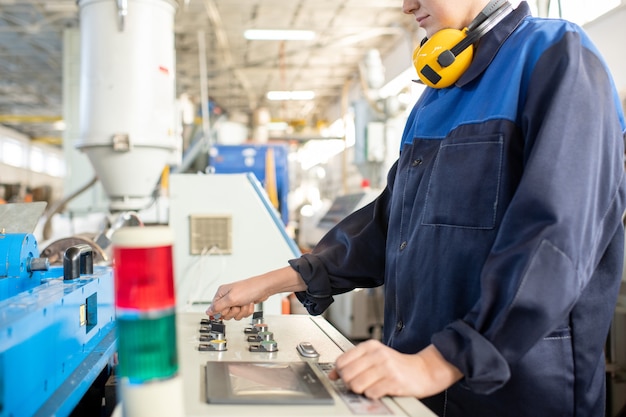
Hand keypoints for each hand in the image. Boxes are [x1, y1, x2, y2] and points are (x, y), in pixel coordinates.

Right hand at [206, 266, 306, 319]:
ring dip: (242, 311)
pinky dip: (247, 310)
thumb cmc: (249, 289)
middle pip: (225, 314)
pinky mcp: (243, 304)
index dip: (222, 311)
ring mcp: (236, 301)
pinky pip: (242, 314)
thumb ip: (218, 307)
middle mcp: (227, 297)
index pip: (214, 309)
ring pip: (235, 315)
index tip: (228, 308)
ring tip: (245, 302)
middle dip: (234, 311)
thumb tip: (207, 312)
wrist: (264, 288)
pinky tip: (249, 303)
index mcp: (221, 293)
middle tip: (238, 304)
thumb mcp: (231, 299)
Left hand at [328, 340, 461, 398]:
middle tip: (357, 384)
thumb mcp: (374, 358)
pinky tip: (379, 390)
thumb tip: (332, 374)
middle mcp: (377, 354)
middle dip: (349, 383)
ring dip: (360, 390)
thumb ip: (353, 363)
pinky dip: (372, 395)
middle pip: (347, 374)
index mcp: (370, 346)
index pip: (341, 361)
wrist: (424, 371)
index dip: (340, 373)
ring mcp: (386, 367)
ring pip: (357, 384)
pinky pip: (371, 393)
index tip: (344, 377)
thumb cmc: (397, 365)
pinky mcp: (394, 381)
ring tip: (369, 387)